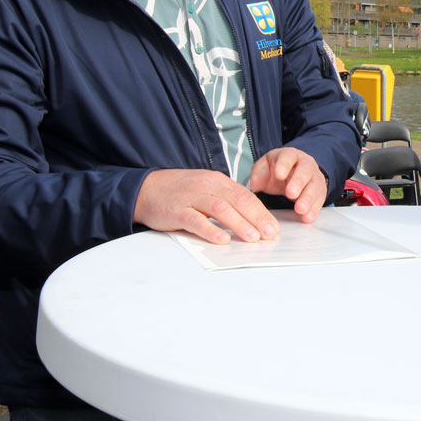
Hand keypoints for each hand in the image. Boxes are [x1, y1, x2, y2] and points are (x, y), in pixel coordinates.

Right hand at [134, 169, 279, 243]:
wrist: (146, 189)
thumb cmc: (180, 192)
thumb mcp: (206, 189)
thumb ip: (226, 200)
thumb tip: (251, 218)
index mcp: (217, 181)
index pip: (245, 196)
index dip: (261, 212)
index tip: (274, 227)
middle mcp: (207, 186)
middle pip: (237, 201)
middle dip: (256, 219)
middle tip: (269, 234)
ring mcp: (191, 198)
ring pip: (220, 209)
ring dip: (238, 224)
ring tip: (252, 238)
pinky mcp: (177, 211)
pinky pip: (196, 220)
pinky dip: (210, 230)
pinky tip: (222, 240)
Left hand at [248, 147, 327, 222]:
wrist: (294, 173)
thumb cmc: (279, 169)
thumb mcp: (265, 167)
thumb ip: (258, 173)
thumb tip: (254, 184)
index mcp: (290, 156)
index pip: (288, 157)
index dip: (284, 165)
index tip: (279, 175)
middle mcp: (306, 165)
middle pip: (305, 171)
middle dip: (298, 182)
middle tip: (290, 194)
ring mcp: (315, 178)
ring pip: (314, 186)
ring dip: (308, 199)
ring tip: (299, 209)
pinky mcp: (320, 192)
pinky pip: (319, 200)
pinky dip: (313, 209)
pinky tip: (306, 217)